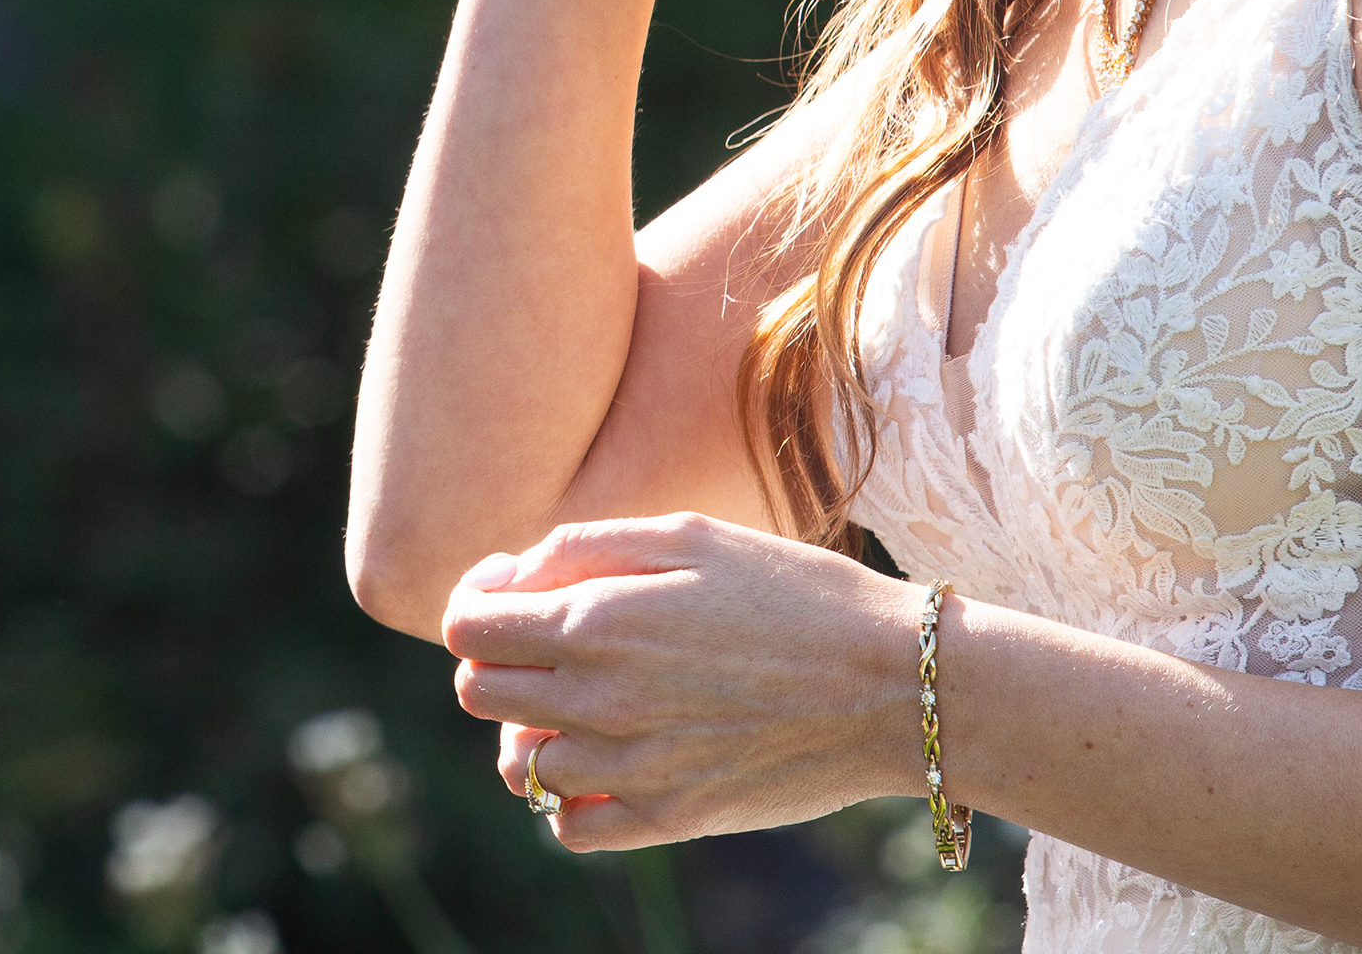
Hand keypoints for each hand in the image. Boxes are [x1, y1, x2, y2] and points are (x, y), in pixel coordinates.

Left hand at [443, 512, 918, 851]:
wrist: (896, 684)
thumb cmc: (794, 593)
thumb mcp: (687, 533)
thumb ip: (582, 549)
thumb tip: (509, 579)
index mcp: (596, 621)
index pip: (465, 626)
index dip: (477, 603)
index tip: (512, 594)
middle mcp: (600, 701)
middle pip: (478, 693)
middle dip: (497, 661)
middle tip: (551, 643)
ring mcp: (632, 769)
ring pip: (518, 766)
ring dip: (533, 730)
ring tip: (585, 702)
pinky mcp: (671, 819)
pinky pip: (569, 828)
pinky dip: (570, 798)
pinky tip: (609, 759)